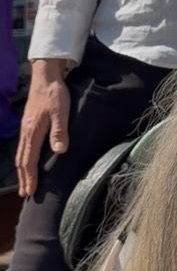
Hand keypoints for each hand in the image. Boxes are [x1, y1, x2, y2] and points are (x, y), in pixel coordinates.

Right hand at [16, 58, 70, 197]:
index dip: (30, 177)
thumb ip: (60, 131)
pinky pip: (23, 146)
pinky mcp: (28, 124)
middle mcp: (26, 132)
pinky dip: (24, 159)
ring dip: (23, 170)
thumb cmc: (55, 94)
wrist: (46, 76)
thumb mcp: (61, 111)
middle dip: (24, 178)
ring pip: (21, 154)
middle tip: (24, 194)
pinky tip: (27, 162)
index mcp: (33, 132)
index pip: (30, 160)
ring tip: (25, 183)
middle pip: (22, 160)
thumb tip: (59, 150)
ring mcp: (25, 128)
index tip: (30, 191)